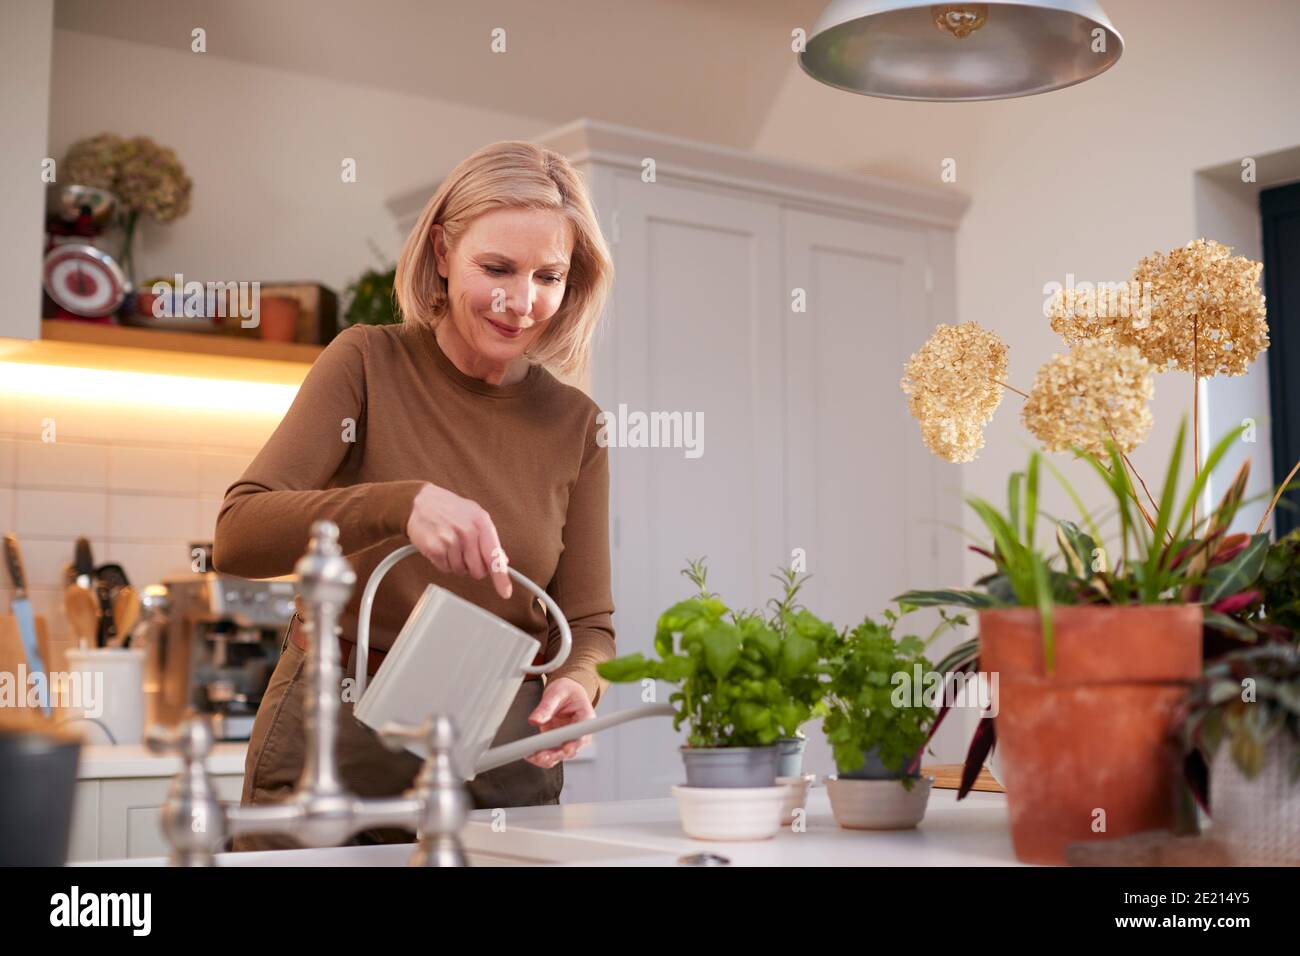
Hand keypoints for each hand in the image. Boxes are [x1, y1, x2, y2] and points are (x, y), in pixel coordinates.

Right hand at [406, 482, 511, 598]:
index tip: (505, 592)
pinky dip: (443, 562)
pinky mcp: (435, 548)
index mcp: (482, 522)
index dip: (501, 578)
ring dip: (456, 563)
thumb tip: (502, 561)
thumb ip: (489, 539)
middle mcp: (467, 531)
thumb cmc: (451, 509)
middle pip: (478, 570)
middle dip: (473, 567)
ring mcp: (450, 540)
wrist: (421, 501)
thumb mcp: (476, 516)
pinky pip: (445, 568)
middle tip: (466, 553)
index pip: (495, 557)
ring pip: (460, 571)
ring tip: (451, 545)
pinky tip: (441, 547)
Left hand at [524, 677, 593, 767]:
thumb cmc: (566, 691)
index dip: (574, 743)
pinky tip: (530, 754)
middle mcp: (579, 733)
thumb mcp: (556, 693)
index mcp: (586, 718)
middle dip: (556, 754)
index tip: (565, 748)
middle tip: (541, 755)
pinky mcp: (557, 743)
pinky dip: (540, 756)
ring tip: (532, 756)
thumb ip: (546, 706)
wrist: (565, 692)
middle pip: (571, 750)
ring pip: (559, 755)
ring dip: (546, 758)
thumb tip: (535, 719)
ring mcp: (568, 740)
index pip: (583, 735)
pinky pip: (550, 754)